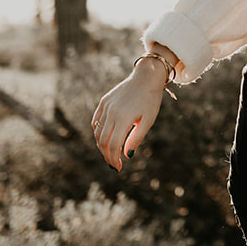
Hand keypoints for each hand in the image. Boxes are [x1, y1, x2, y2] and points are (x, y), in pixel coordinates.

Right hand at [90, 54, 172, 170]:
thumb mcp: (147, 120)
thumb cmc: (150, 100)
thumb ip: (136, 138)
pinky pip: (96, 121)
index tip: (118, 168)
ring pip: (97, 132)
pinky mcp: (103, 102)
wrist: (146, 77)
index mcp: (123, 118)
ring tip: (110, 153)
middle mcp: (111, 112)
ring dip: (101, 145)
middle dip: (107, 156)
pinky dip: (98, 132)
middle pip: (102, 141)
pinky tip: (104, 139)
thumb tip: (127, 155)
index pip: (113, 145)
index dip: (113, 159)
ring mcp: (105, 106)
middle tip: (113, 165)